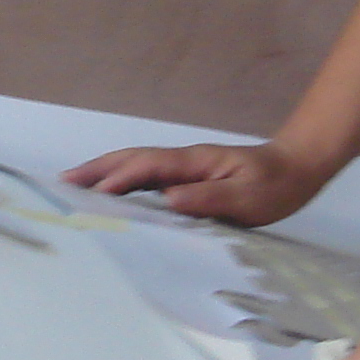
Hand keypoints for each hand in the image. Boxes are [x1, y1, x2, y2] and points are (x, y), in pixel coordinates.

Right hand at [60, 139, 324, 227]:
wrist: (296, 168)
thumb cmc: (275, 185)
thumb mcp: (248, 196)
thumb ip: (210, 198)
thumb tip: (169, 200)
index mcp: (195, 162)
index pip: (147, 168)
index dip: (118, 180)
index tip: (93, 197)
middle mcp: (184, 161)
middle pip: (132, 159)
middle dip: (97, 169)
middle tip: (62, 182)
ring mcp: (185, 168)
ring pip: (136, 167)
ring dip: (105, 173)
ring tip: (74, 186)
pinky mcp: (188, 178)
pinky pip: (148, 178)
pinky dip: (124, 182)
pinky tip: (113, 195)